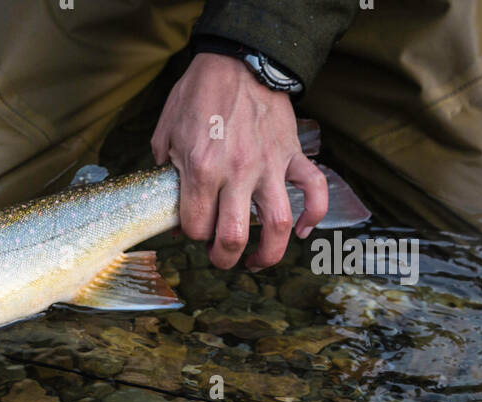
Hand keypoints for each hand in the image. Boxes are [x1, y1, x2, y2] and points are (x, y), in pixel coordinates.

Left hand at [150, 52, 327, 270]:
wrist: (238, 60)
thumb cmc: (197, 95)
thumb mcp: (166, 135)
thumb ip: (168, 176)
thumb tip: (174, 211)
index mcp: (201, 169)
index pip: (196, 226)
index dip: (192, 234)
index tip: (193, 229)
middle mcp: (237, 172)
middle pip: (233, 237)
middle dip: (224, 258)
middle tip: (221, 258)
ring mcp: (269, 165)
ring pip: (277, 224)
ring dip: (269, 253)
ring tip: (258, 261)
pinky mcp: (291, 154)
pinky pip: (315, 189)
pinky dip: (315, 214)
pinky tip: (303, 230)